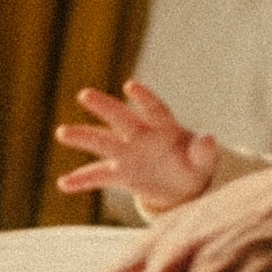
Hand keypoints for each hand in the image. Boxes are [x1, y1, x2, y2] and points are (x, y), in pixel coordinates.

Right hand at [52, 82, 219, 214]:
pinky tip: (63, 184)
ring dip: (83, 136)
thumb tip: (209, 139)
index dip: (144, 98)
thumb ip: (204, 150)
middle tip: (84, 95)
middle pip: (120, 118)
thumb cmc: (193, 163)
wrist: (181, 182)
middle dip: (104, 106)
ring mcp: (127, 153)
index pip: (153, 108)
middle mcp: (140, 135)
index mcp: (163, 126)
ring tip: (61, 132)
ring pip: (102, 142)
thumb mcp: (203, 159)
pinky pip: (98, 176)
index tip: (130, 86)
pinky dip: (82, 180)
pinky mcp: (120, 173)